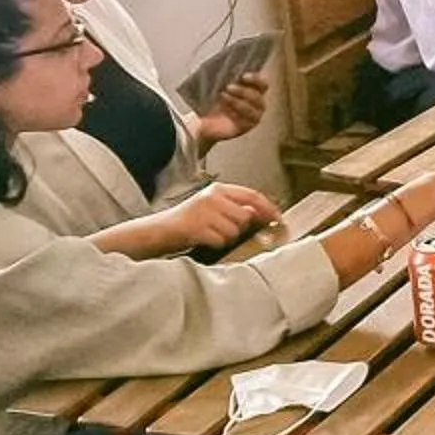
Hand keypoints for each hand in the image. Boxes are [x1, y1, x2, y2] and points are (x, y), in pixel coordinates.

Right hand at [154, 182, 278, 254]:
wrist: (157, 231)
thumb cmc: (185, 222)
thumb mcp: (211, 208)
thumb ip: (234, 208)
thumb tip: (259, 215)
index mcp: (218, 190)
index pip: (252, 196)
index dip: (268, 208)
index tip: (278, 219)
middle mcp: (212, 197)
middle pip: (245, 217)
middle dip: (239, 229)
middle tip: (221, 231)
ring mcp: (204, 211)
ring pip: (234, 230)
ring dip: (225, 238)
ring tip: (209, 234)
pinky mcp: (197, 227)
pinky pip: (220, 241)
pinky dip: (215, 244)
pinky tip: (203, 239)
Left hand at [194, 72, 268, 147]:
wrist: (203, 119)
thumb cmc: (213, 99)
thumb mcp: (218, 84)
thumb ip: (227, 76)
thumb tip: (231, 66)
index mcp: (254, 90)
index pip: (263, 84)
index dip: (256, 79)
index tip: (243, 76)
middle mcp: (257, 104)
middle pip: (258, 96)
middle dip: (243, 91)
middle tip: (228, 87)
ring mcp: (253, 116)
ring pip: (252, 109)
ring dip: (237, 101)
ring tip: (223, 96)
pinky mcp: (246, 127)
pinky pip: (246, 120)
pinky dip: (235, 114)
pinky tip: (225, 110)